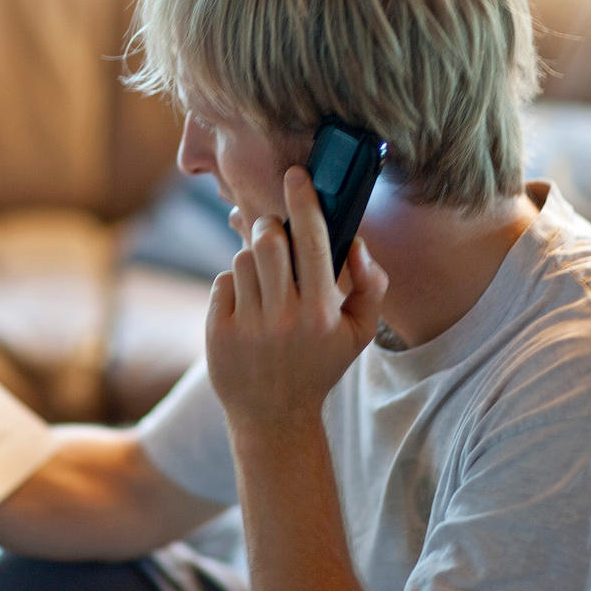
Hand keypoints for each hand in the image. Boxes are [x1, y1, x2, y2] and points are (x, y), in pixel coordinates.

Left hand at [205, 165, 387, 428]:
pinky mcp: (219, 331)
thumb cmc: (319, 365)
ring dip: (254, 261)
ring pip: (244, 258)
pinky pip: (224, 282)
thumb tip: (355, 242)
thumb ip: (371, 285)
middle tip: (274, 233)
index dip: (304, 201)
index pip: (312, 240)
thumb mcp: (360, 333)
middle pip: (270, 240)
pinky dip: (235, 286)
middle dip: (270, 227)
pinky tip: (247, 309)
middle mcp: (286, 317)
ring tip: (266, 286)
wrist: (273, 415)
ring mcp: (249, 324)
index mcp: (323, 312)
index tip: (297, 175)